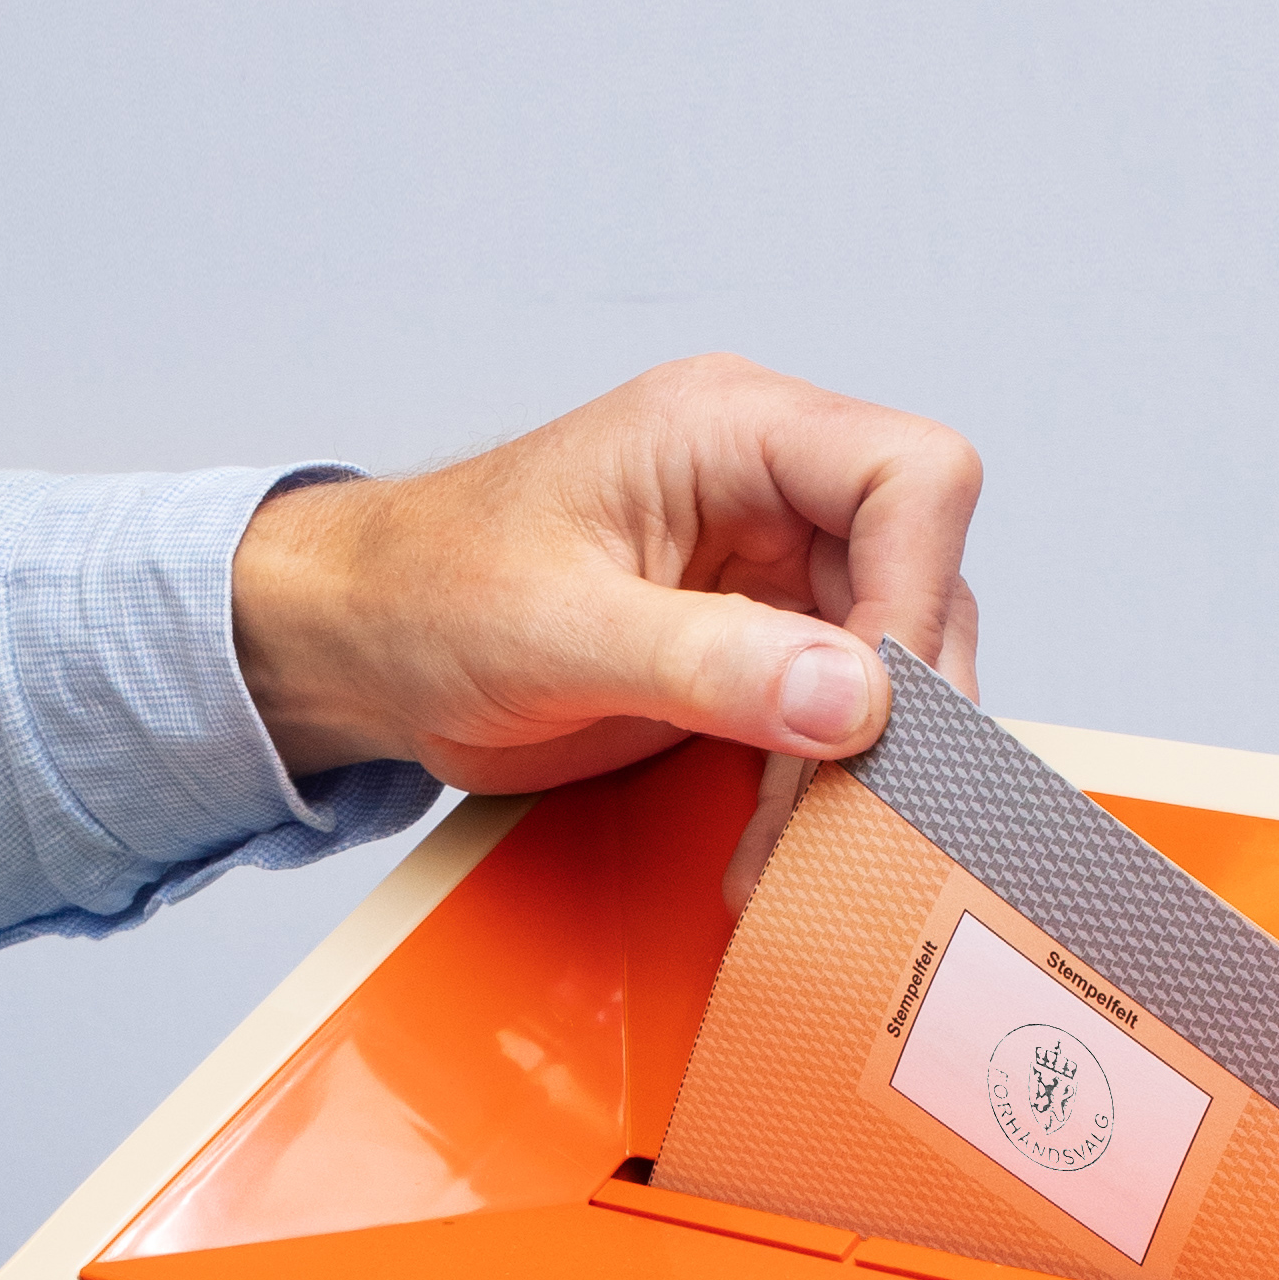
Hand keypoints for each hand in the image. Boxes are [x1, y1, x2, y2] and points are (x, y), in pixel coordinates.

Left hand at [229, 354, 980, 904]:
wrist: (358, 647)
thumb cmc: (425, 594)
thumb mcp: (559, 633)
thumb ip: (714, 663)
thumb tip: (857, 700)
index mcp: (731, 430)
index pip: (910, 477)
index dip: (918, 593)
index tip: (875, 706)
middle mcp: (771, 490)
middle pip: (920, 581)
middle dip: (891, 707)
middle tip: (842, 810)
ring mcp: (771, 570)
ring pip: (892, 664)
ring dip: (857, 768)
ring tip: (786, 849)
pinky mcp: (756, 649)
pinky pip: (837, 716)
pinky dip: (818, 789)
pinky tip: (769, 846)